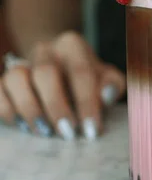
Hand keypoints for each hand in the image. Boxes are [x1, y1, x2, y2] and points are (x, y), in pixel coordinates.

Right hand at [0, 31, 125, 139]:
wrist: (59, 67)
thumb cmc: (87, 79)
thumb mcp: (106, 78)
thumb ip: (112, 85)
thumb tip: (106, 95)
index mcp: (72, 45)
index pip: (80, 72)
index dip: (87, 103)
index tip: (91, 130)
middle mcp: (44, 49)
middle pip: (45, 73)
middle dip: (57, 107)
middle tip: (68, 134)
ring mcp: (21, 63)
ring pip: (16, 78)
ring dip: (30, 109)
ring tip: (45, 132)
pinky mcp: (4, 79)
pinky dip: (8, 110)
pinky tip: (24, 126)